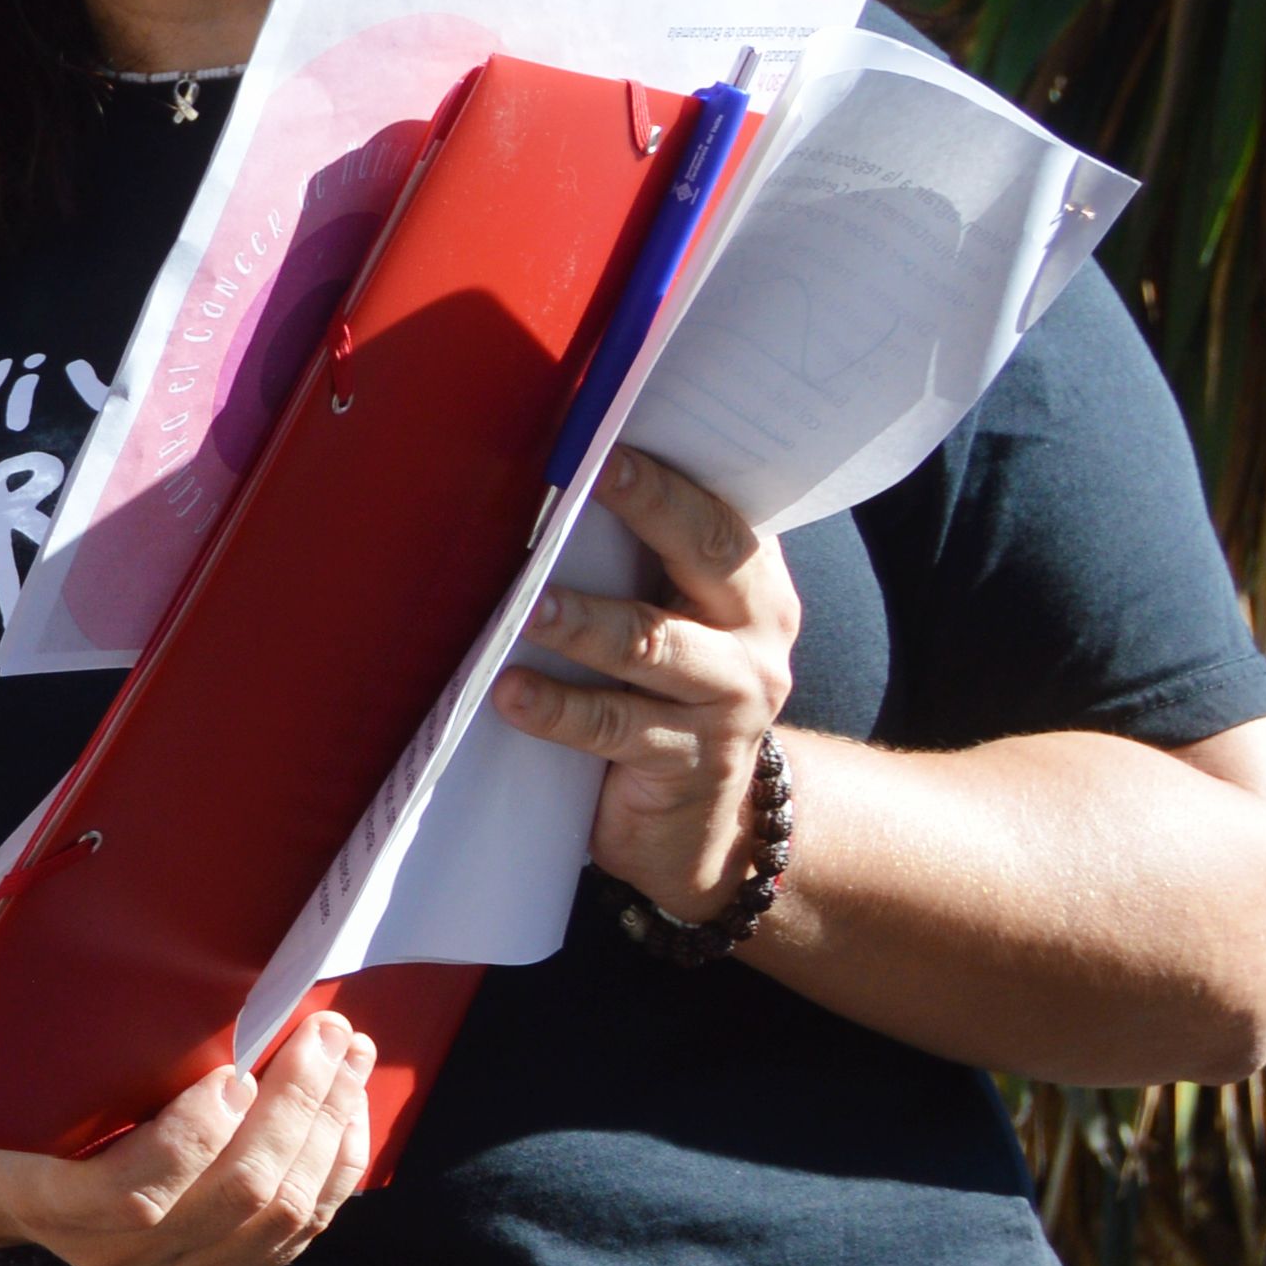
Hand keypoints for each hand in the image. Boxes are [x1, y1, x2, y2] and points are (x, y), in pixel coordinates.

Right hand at [0, 1002, 378, 1265]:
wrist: (25, 1185)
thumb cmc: (33, 1109)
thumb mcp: (41, 1082)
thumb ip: (107, 1064)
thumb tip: (215, 1005)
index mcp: (56, 1207)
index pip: (137, 1194)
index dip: (198, 1135)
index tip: (235, 1068)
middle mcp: (119, 1262)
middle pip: (237, 1195)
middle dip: (297, 1107)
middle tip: (324, 1032)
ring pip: (283, 1214)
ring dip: (329, 1127)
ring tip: (349, 1057)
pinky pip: (301, 1230)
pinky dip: (335, 1166)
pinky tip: (347, 1111)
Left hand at [491, 448, 801, 924]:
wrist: (705, 828)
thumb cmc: (667, 701)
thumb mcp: (673, 627)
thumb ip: (642, 569)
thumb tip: (555, 483)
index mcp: (750, 585)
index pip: (720, 512)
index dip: (671, 473)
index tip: (616, 437)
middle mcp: (754, 635)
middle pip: (708, 554)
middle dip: (650, 507)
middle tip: (590, 476)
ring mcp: (727, 701)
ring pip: (652, 644)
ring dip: (586, 622)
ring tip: (529, 607)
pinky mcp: (686, 762)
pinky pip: (614, 726)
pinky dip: (558, 708)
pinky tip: (511, 693)